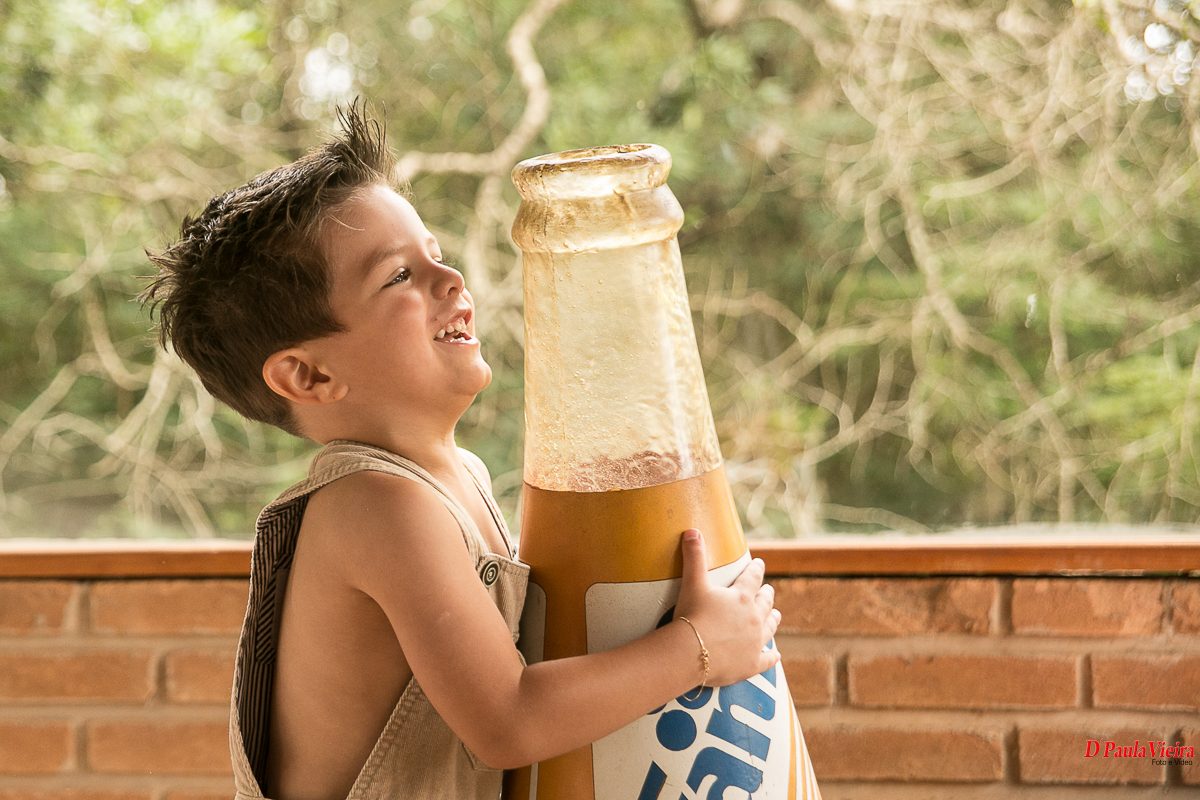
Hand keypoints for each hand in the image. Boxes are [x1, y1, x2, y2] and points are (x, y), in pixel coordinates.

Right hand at [673, 529, 780, 686]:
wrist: (690, 654)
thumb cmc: (691, 617)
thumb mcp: (692, 583)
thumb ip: (694, 556)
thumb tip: (692, 531)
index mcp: (742, 597)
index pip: (753, 577)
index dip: (756, 569)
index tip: (760, 564)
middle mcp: (754, 618)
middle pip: (765, 603)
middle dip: (767, 595)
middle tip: (769, 590)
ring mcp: (755, 642)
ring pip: (770, 627)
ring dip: (773, 619)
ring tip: (776, 614)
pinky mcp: (751, 664)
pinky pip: (767, 660)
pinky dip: (772, 657)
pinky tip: (775, 655)